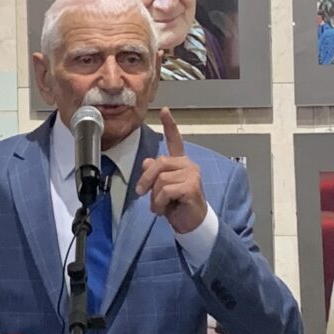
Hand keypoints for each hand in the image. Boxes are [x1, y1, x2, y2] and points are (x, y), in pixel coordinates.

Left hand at [135, 107, 207, 234]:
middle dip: (145, 180)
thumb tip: (147, 162)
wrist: (190, 223)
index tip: (165, 110)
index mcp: (180, 163)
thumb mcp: (160, 188)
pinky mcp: (192, 186)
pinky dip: (160, 203)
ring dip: (154, 197)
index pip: (175, 140)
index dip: (170, 125)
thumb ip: (154, 173)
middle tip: (141, 194)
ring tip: (160, 206)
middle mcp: (188, 165)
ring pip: (160, 180)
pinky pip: (165, 191)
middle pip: (158, 163)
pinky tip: (166, 210)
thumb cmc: (176, 204)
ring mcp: (192, 175)